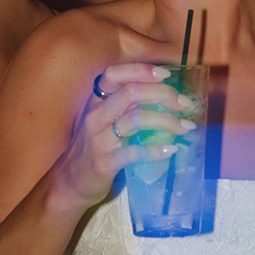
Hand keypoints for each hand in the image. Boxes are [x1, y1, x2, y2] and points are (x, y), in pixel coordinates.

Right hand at [56, 63, 197, 209]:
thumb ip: (124, 107)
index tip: (167, 74)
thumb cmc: (91, 149)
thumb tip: (163, 97)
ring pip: (136, 119)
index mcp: (95, 102)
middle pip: (131, 92)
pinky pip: (134, 152)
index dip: (141, 70)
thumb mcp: (102, 121)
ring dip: (166, 121)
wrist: (68, 183)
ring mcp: (98, 139)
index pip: (114, 74)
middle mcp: (95, 116)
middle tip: (184, 103)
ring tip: (186, 127)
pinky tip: (171, 150)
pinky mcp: (104, 163)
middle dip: (163, 94)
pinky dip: (156, 150)